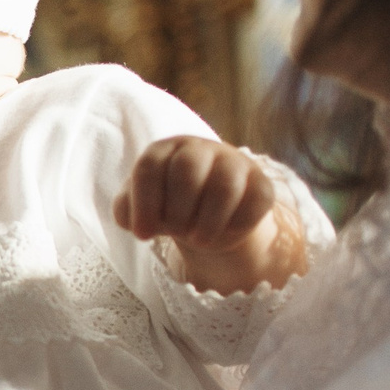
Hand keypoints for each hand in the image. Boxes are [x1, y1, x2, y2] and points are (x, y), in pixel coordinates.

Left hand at [113, 136, 304, 293]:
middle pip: (187, 169)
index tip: (143, 235)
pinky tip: (226, 232)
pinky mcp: (261, 183)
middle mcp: (200, 149)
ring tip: (198, 240)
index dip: (145, 203)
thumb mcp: (141, 210)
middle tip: (176, 233)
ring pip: (225, 186)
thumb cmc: (169, 209)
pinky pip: (255, 202)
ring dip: (208, 222)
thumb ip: (127, 211)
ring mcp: (234, 162)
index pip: (150, 167)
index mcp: (165, 150)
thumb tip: (134, 220)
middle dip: (178, 210)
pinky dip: (237, 225)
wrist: (209, 221)